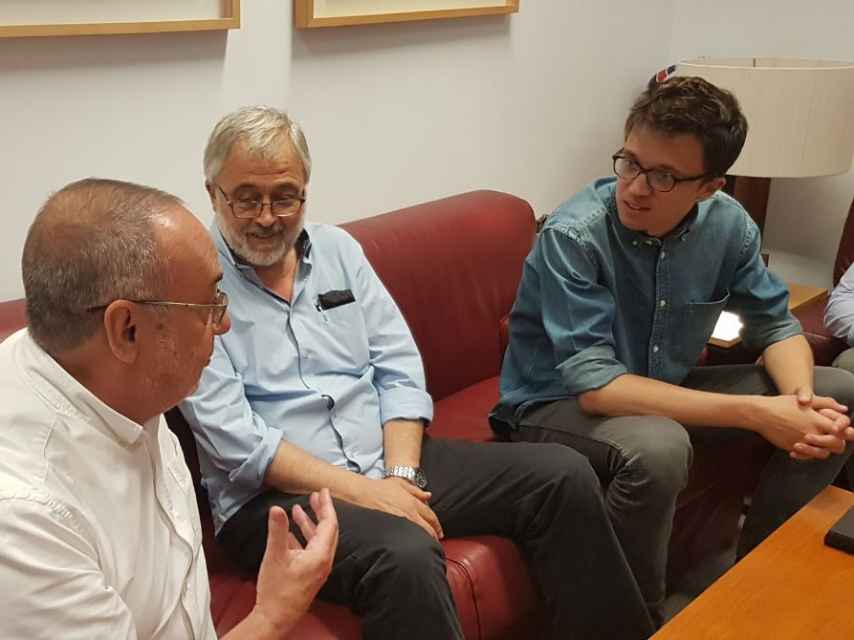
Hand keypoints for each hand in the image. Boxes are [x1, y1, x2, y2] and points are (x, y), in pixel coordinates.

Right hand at [253, 489, 338, 634]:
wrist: (275, 618)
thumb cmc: (276, 590)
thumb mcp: (275, 556)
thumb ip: (277, 530)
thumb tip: (276, 508)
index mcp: (320, 555)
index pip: (329, 524)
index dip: (326, 505)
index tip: (323, 491)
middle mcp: (324, 561)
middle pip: (327, 530)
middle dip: (321, 512)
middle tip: (314, 496)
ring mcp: (318, 569)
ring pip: (318, 540)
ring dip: (309, 524)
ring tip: (298, 510)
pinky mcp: (310, 574)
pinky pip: (311, 550)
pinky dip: (303, 537)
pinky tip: (290, 532)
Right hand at [350, 476, 442, 539]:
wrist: (362, 493)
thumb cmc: (379, 487)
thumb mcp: (400, 484)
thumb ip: (415, 490)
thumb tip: (428, 495)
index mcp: (413, 502)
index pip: (431, 516)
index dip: (437, 525)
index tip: (439, 532)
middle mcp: (409, 512)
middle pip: (427, 528)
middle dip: (433, 536)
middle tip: (436, 543)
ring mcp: (400, 521)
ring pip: (418, 534)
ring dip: (424, 541)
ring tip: (426, 548)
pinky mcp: (391, 528)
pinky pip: (405, 537)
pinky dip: (410, 542)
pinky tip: (410, 546)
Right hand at [753, 395, 846, 459]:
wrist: (761, 414)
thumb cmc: (781, 404)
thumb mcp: (805, 399)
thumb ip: (826, 403)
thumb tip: (844, 409)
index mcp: (817, 421)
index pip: (840, 431)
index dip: (845, 432)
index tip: (843, 431)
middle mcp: (812, 433)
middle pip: (836, 445)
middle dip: (838, 442)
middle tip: (833, 438)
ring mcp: (802, 442)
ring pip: (823, 454)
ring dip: (823, 449)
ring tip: (817, 442)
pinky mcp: (792, 447)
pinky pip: (807, 456)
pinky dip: (808, 453)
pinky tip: (803, 446)